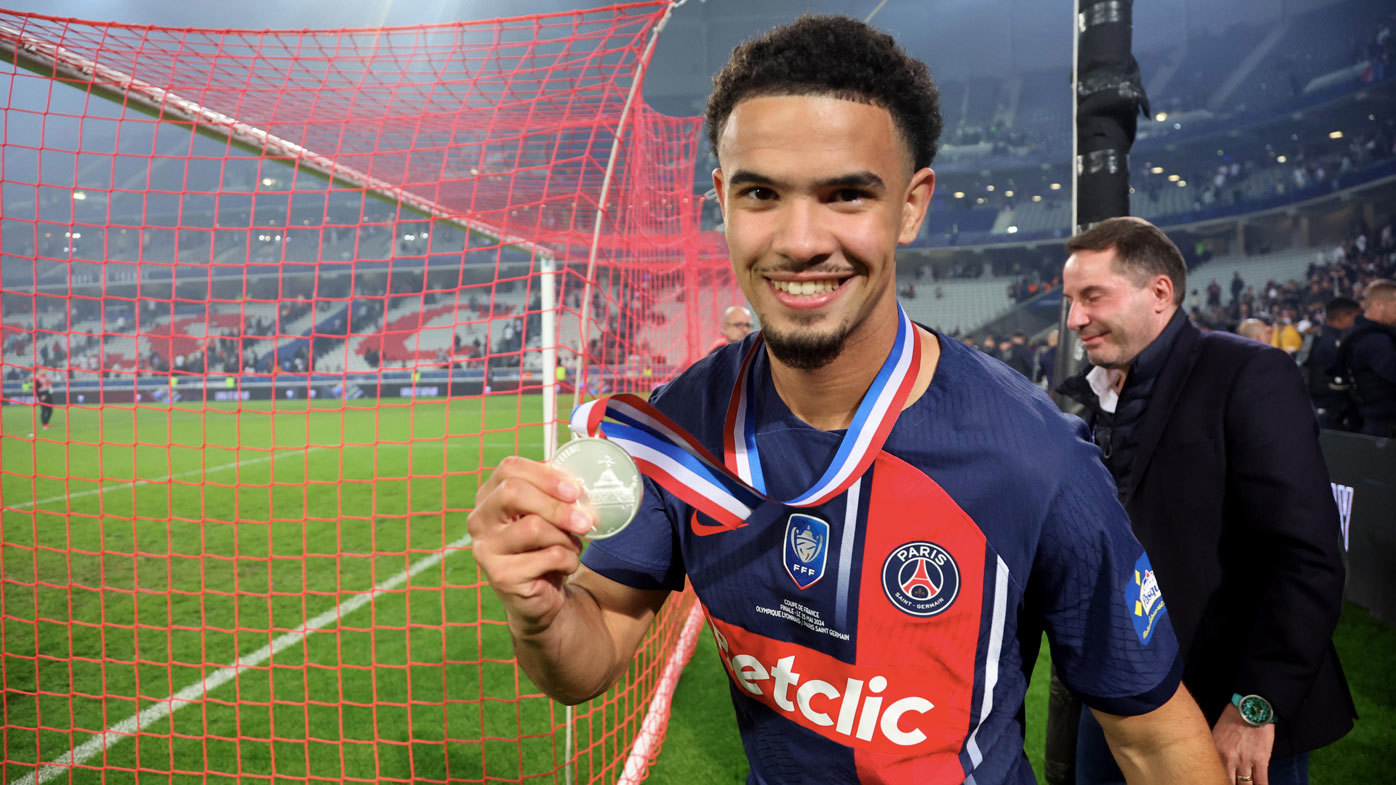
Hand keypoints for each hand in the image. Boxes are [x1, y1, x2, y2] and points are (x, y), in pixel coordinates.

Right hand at [466, 456, 597, 636]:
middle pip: (513, 493)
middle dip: (557, 506)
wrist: (540, 596)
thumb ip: (555, 495)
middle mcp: (479, 519)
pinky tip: (565, 566)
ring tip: (571, 547)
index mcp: (489, 496)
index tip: (574, 490)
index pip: (509, 469)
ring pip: (534, 526)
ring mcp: (485, 549)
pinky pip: (547, 557)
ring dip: (565, 538)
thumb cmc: (544, 547)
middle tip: (585, 521)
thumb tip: (577, 485)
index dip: (545, 475)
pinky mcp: (500, 576)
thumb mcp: (547, 515)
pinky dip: (568, 560)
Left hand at [1211, 703, 1274, 784]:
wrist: (1251, 708)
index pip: (1213, 773)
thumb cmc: (1233, 718)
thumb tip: (1216, 764)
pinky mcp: (1260, 760)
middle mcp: (1227, 759)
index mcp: (1214, 751)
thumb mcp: (1216, 734)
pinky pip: (1262, 781)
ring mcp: (1244, 761)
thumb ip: (1216, 750)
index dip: (1216, 780)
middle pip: (1228, 782)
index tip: (1217, 781)